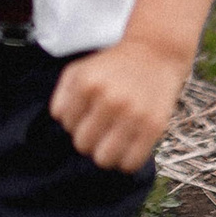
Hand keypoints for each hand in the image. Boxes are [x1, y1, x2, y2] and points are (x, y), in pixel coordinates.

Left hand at [49, 30, 190, 172]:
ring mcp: (133, 114)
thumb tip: (60, 121)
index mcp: (87, 84)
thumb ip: (62, 95)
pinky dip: (126, 161)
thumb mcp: (81, 69)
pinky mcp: (154, 127)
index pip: (67, 125)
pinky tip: (127, 146)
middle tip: (100, 127)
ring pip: (104, 160)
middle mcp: (109, 100)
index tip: (88, 112)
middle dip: (89, 138)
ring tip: (112, 140)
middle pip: (82, 145)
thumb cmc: (112, 65)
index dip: (76, 120)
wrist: (155, 52)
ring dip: (105, 153)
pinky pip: (130, 164)